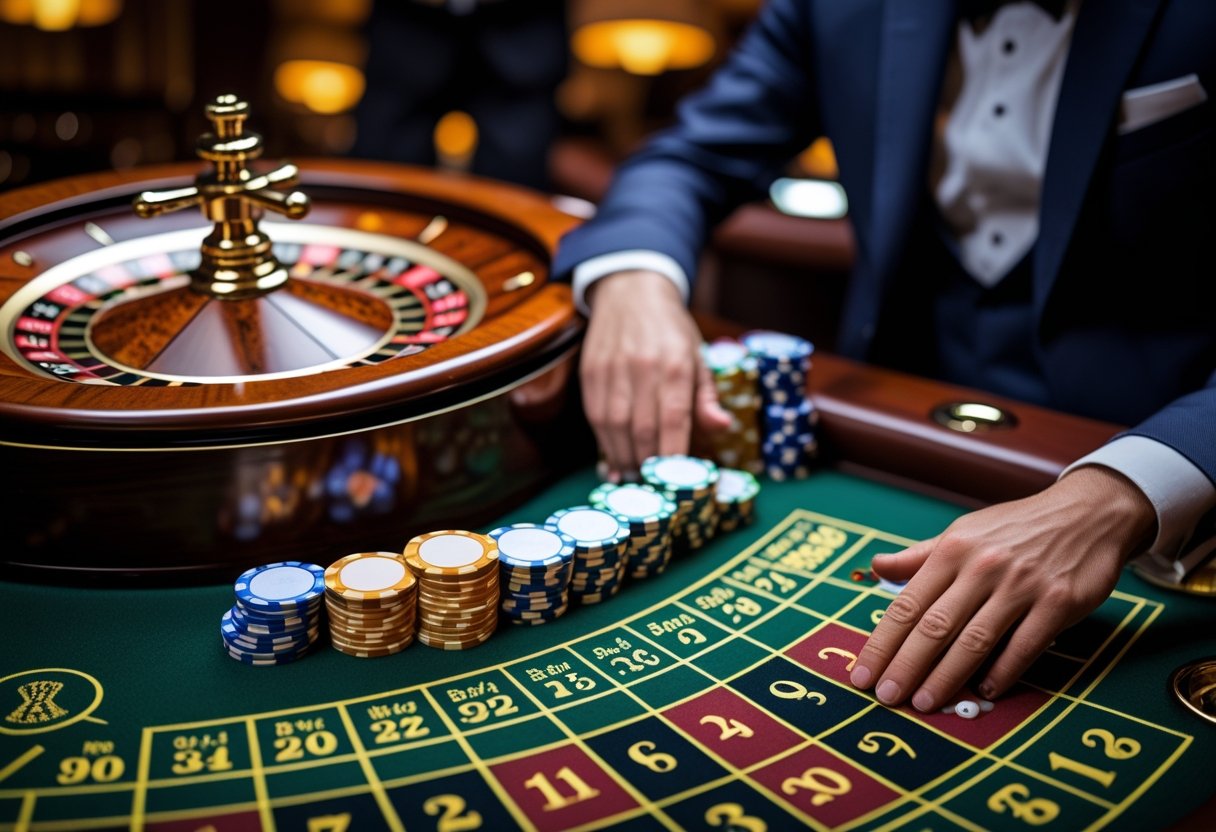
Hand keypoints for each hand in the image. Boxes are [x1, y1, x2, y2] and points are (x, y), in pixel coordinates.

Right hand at [581, 270, 731, 478]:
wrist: (629, 289)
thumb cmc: (671, 329)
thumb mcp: (698, 355)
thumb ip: (707, 396)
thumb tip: (722, 427)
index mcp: (675, 364)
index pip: (674, 420)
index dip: (674, 457)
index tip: (678, 483)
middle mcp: (642, 367)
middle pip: (643, 430)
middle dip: (648, 466)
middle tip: (655, 491)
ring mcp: (611, 370)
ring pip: (614, 428)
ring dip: (624, 460)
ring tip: (634, 480)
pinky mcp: (589, 373)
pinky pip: (595, 418)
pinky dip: (604, 445)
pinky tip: (613, 461)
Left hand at [849, 467, 1155, 710]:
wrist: (1087, 513)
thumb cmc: (1015, 528)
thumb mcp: (964, 531)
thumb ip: (920, 555)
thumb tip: (876, 566)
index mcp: (952, 550)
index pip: (907, 604)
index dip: (882, 643)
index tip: (862, 673)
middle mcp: (982, 567)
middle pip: (935, 626)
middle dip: (906, 666)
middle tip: (885, 697)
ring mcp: (1021, 585)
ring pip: (975, 640)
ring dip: (946, 676)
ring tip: (924, 703)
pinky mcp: (1057, 602)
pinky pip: (1024, 645)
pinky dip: (1003, 671)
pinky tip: (984, 688)